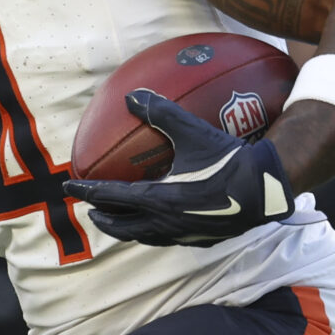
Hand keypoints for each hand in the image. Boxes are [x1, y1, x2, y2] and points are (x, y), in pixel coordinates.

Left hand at [63, 91, 295, 247]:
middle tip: (91, 210)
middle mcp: (165, 223)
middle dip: (103, 218)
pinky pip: (165, 240)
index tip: (68, 188)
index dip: (86, 192)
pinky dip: (151, 233)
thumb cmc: (228, 160)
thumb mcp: (193, 132)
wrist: (266, 190)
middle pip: (122, 226)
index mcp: (158, 198)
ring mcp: (182, 235)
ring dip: (126, 228)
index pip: (110, 197)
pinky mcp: (199, 239)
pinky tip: (157, 225)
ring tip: (119, 220)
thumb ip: (161, 113)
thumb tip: (132, 95)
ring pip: (143, 237)